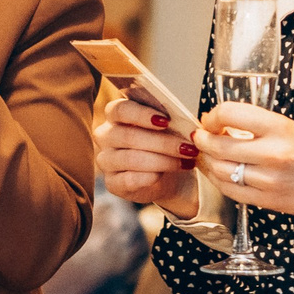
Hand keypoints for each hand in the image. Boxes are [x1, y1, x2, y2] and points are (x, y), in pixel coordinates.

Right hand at [95, 91, 200, 212]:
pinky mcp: (112, 183)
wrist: (170, 178)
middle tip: (188, 147)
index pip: (120, 109)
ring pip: (131, 159)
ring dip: (163, 161)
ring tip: (185, 161)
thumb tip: (188, 118)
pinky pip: (129, 180)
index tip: (167, 121)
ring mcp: (106, 160)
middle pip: (128, 136)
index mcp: (116, 114)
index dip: (142, 115)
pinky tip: (164, 175)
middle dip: (162, 143)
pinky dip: (150, 177)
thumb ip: (172, 120)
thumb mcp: (171, 128)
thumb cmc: (168, 145)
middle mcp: (106, 135)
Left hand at [192, 102, 293, 217]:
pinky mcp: (268, 201)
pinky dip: (218, 180)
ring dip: (206, 161)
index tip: (210, 120)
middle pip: (219, 146)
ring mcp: (270, 180)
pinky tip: (217, 173)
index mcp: (280, 128)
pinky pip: (231, 191)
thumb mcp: (290, 127)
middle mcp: (274, 153)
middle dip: (202, 140)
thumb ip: (256, 126)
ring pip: (220, 170)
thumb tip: (220, 124)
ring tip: (206, 155)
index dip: (212, 116)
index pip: (231, 114)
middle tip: (199, 138)